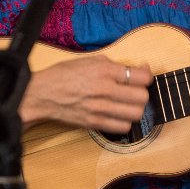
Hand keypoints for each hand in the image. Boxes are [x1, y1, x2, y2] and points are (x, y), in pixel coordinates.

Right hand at [22, 56, 151, 133]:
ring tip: (128, 104)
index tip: (142, 77)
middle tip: (136, 91)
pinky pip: (123, 128)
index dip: (146, 76)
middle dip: (142, 93)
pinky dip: (125, 122)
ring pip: (136, 114)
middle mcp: (104, 90)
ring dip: (136, 109)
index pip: (142, 77)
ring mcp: (100, 109)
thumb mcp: (92, 60)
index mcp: (105, 70)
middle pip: (142, 97)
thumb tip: (142, 68)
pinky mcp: (95, 123)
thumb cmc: (66, 74)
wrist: (42, 94)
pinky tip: (119, 115)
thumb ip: (118, 65)